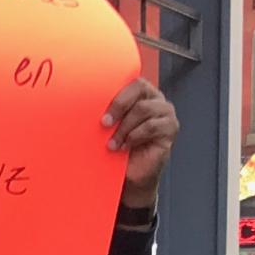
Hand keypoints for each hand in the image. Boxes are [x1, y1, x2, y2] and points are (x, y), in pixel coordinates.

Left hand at [104, 78, 178, 202]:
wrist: (130, 175)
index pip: (131, 80)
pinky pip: (151, 126)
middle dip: (119, 105)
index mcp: (141, 93)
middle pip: (139, 87)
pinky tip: (125, 147)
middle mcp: (156, 98)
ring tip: (113, 143)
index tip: (101, 111)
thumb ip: (106, 112)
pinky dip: (135, 137)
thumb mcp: (109, 126)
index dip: (116, 93)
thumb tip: (84, 101)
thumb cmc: (118, 146)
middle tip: (104, 123)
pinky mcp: (170, 128)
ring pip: (143, 109)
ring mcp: (165, 112)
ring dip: (124, 127)